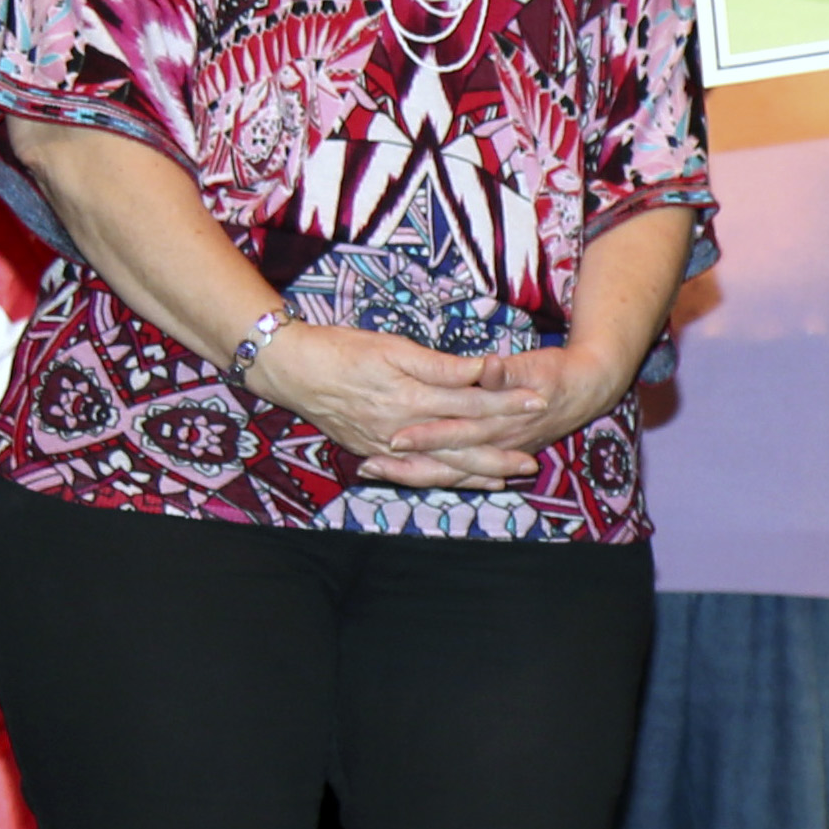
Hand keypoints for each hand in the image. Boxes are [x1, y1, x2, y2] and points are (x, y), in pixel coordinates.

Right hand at [250, 324, 550, 486]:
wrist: (289, 369)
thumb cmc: (341, 349)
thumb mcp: (392, 347)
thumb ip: (439, 365)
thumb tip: (481, 368)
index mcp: (411, 397)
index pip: (472, 403)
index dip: (507, 404)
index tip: (539, 402)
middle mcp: (402, 429)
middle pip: (461, 446)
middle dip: (499, 455)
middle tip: (533, 463)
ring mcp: (385, 446)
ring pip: (439, 465)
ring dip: (475, 474)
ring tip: (506, 479)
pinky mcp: (371, 451)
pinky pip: (414, 473)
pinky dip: (441, 478)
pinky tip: (460, 481)